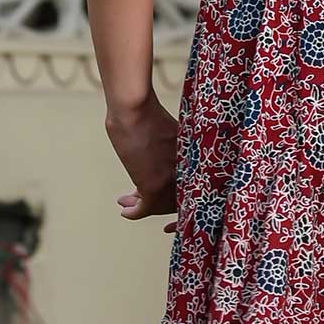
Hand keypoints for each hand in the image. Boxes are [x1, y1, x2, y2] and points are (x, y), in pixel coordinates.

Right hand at [105, 92, 181, 232]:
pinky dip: (135, 212)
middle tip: (140, 201)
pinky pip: (145, 208)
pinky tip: (127, 212)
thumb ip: (180, 150)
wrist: (136, 110)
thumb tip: (173, 158)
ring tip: (127, 201)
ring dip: (141, 205)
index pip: (192, 189)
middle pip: (175, 200)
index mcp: (197, 162)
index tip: (164, 198)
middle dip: (157, 202)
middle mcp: (187, 175)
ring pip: (159, 205)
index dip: (177, 197)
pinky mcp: (153, 187)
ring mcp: (171, 182)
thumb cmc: (152, 114)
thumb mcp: (177, 133)